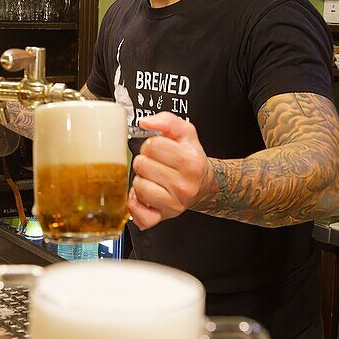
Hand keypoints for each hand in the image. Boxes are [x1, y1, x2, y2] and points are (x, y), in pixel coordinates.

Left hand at [128, 112, 214, 229]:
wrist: (203, 186)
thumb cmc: (192, 160)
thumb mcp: (186, 134)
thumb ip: (167, 121)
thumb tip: (146, 122)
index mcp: (190, 163)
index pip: (153, 146)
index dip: (151, 144)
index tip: (157, 149)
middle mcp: (184, 186)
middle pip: (142, 165)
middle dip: (144, 161)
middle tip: (154, 164)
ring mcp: (174, 204)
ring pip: (138, 186)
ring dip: (140, 180)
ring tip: (151, 179)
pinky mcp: (163, 217)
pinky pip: (138, 213)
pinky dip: (135, 204)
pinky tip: (144, 196)